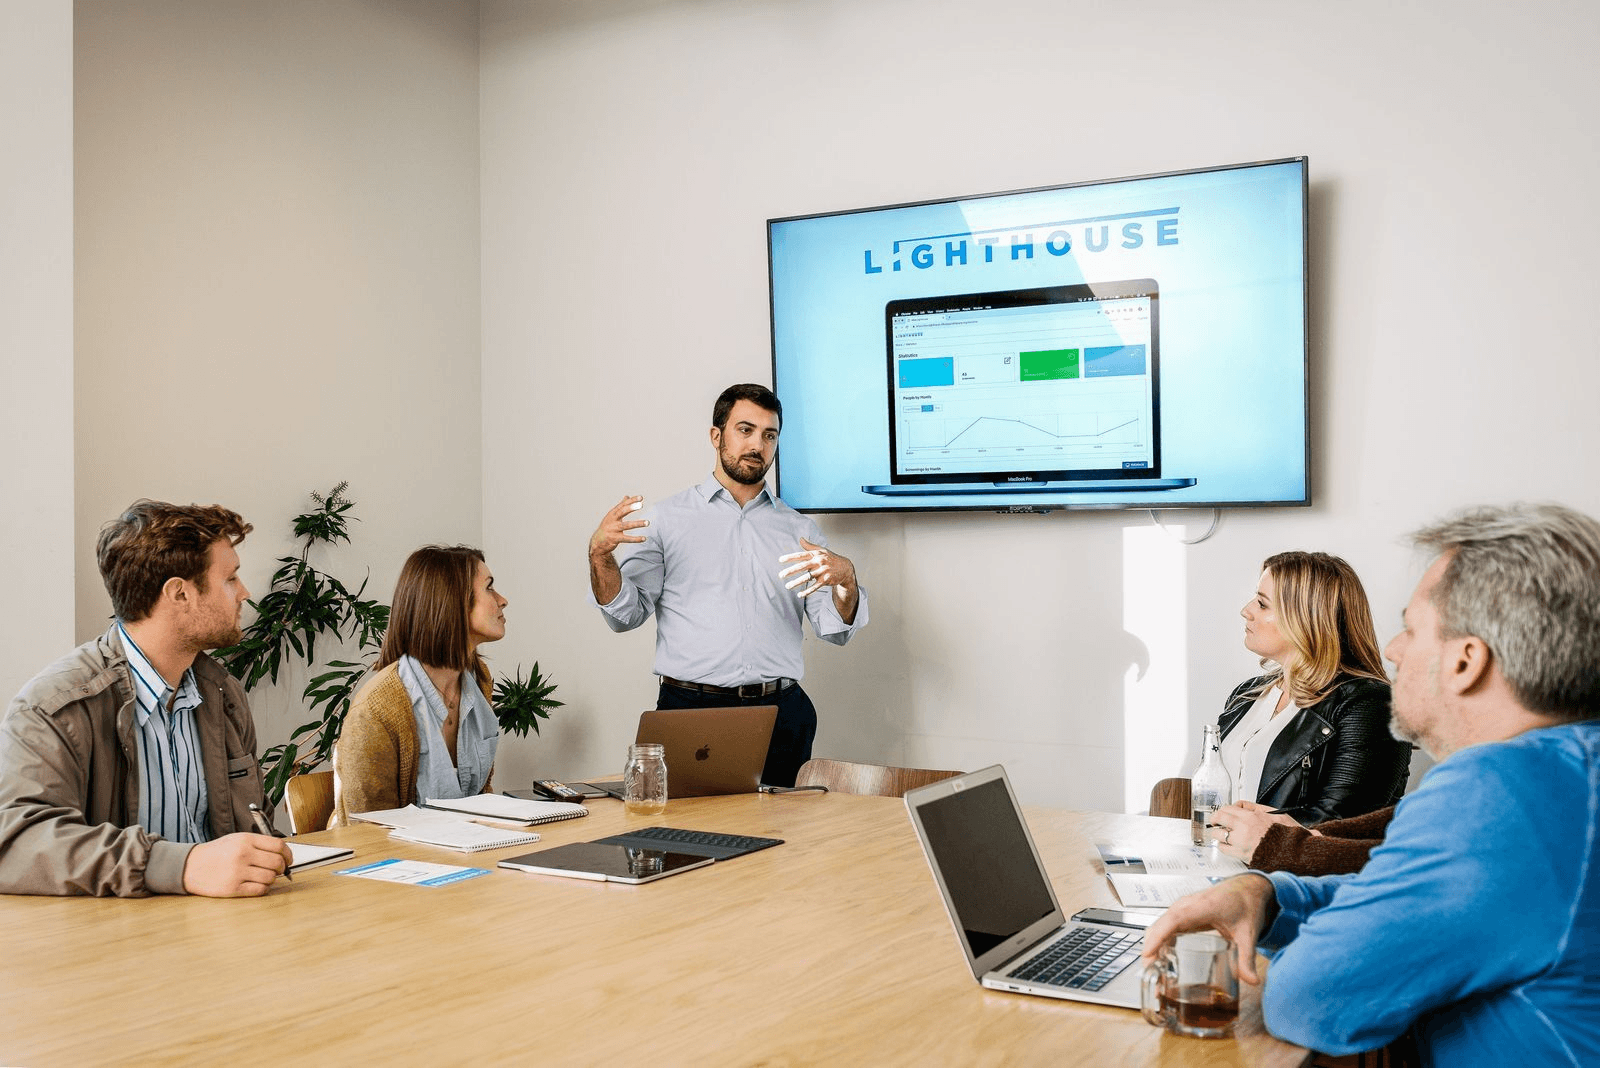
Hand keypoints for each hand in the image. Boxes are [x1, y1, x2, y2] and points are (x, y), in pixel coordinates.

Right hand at [181, 832, 291, 896]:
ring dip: (271, 879)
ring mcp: (238, 872)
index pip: (279, 845)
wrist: (190, 866)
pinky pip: (259, 890)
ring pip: (270, 878)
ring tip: (263, 876)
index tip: (288, 859)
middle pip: (277, 862)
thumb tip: (282, 854)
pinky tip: (257, 885)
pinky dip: (263, 888)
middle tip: (279, 870)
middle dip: (282, 868)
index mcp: (246, 840)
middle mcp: (243, 855)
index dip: (288, 854)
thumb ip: (258, 844)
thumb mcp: (236, 839)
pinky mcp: (232, 888)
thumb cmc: (216, 853)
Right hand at [588, 495, 647, 559]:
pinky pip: (627, 539)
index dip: (632, 501)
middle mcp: (612, 520)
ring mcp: (613, 529)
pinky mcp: (615, 539)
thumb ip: (620, 506)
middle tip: (641, 505)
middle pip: (622, 512)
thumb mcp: (612, 516)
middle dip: (631, 508)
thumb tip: (627, 496)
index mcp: (612, 513)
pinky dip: (636, 539)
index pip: (623, 505)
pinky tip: (644, 538)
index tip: (641, 497)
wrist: (598, 541)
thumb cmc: (607, 526)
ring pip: (626, 525)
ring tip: (647, 522)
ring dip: (637, 524)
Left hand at [778, 538, 856, 598]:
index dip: (790, 557)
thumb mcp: (821, 550)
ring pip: (807, 578)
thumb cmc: (831, 558)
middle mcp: (818, 562)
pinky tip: (800, 595)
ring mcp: (822, 572)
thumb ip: (809, 546)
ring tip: (787, 586)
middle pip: (802, 567)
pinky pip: (815, 587)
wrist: (845, 568)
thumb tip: (800, 539)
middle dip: (791, 571)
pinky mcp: (826, 580)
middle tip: (781, 575)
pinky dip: (807, 591)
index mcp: (816, 554)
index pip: (800, 555)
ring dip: (796, 583)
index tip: (780, 560)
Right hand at [1140, 873, 1274, 983]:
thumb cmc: (1245, 902)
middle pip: (1159, 926)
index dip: (1158, 938)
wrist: (1246, 888)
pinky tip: (1162, 959)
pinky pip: (1165, 927)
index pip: (1173, 921)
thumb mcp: (1248, 932)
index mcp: (1201, 907)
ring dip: (1153, 947)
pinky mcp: (1182, 914)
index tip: (1148, 956)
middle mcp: (1186, 906)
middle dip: (1151, 950)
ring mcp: (1182, 909)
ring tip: (1154, 972)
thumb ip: (1247, 957)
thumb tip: (1251, 981)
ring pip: (1159, 926)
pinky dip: (1159, 942)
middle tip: (1152, 976)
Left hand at [1211, 800, 1300, 860]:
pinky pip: (1225, 850)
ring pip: (1219, 836)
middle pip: (1219, 821)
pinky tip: (1227, 844)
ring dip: (1218, 834)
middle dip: (1214, 820)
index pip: (1226, 809)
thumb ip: (1254, 807)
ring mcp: (1242, 844)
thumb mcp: (1274, 812)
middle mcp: (1244, 830)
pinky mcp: (1243, 856)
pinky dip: (1223, 846)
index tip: (1220, 813)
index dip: (1221, 811)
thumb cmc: (1288, 833)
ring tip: (1221, 834)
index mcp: (1251, 817)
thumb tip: (1240, 805)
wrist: (1296, 852)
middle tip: (1214, 822)